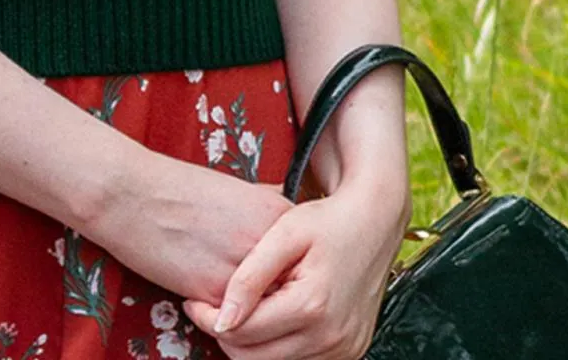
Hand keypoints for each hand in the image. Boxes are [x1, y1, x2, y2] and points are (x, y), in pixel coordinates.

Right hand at [90, 146, 294, 309]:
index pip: (302, 261)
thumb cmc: (176, 187)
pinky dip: (227, 319)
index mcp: (276, 214)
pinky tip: (211, 305)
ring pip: (266, 313)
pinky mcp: (215, 297)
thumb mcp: (234, 188)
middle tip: (256, 295)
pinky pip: (236, 322)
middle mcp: (268, 246)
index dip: (288, 272)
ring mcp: (244, 274)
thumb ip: (265, 209)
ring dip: (254, 314)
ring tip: (236, 305)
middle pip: (290, 289)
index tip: (275, 276)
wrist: (130, 193)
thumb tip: (284, 220)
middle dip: (274, 297)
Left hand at [182, 180, 408, 359]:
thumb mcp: (284, 234)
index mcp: (312, 306)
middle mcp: (331, 337)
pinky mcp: (349, 351)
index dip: (209, 320)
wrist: (374, 222)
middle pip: (256, 358)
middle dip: (226, 335)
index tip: (192, 301)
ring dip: (251, 343)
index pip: (243, 333)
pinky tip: (269, 315)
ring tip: (241, 308)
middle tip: (209, 308)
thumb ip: (250, 276)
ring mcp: (344, 349)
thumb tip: (221, 320)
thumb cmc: (327, 221)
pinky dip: (278, 344)